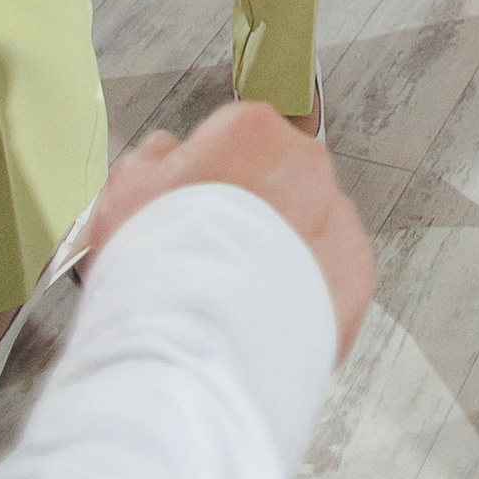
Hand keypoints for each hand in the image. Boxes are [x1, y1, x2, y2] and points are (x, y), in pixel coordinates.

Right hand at [81, 103, 374, 357]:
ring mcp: (335, 216)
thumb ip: (150, 162)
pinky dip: (308, 292)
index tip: (196, 212)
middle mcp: (303, 162)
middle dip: (253, 214)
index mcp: (250, 131)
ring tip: (239, 298)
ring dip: (282, 252)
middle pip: (279, 178)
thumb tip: (163, 155)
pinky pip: (331, 274)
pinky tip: (269, 316)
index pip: (237, 138)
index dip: (211, 181)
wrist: (197, 347)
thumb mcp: (123, 196)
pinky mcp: (355, 271)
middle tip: (215, 260)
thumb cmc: (158, 270)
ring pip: (310, 226)